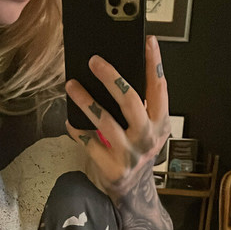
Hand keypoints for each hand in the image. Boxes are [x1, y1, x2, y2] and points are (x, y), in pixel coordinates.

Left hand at [65, 35, 169, 195]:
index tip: (149, 41)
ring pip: (105, 122)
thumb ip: (140, 105)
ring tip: (72, 85)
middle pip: (131, 101)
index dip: (154, 63)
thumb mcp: (147, 127)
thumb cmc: (136, 149)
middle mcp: (147, 137)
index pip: (160, 88)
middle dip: (112, 78)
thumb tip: (113, 71)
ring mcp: (130, 154)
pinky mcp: (112, 168)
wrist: (133, 189)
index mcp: (160, 123)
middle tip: (95, 61)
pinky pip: (90, 144)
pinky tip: (70, 120)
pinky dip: (78, 130)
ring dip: (86, 101)